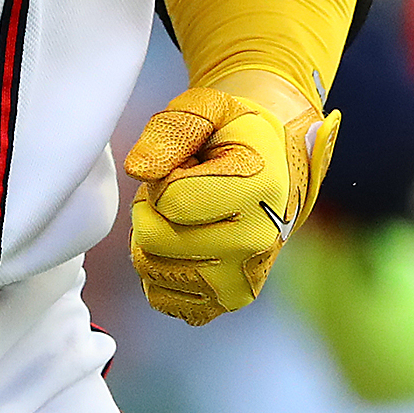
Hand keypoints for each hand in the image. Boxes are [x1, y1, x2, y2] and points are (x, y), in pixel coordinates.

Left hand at [124, 70, 337, 325]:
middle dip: (153, 208)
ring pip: (150, 268)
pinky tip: (187, 242)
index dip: (165, 175)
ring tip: (187, 214)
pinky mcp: (224, 303)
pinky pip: (159, 295)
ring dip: (156, 235)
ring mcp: (240, 281)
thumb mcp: (208, 109)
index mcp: (256, 191)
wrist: (275, 170)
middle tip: (182, 189)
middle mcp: (253, 244)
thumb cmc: (234, 134)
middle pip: (152, 239)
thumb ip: (171, 130)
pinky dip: (160, 268)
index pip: (167, 199)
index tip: (193, 166)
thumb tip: (138, 170)